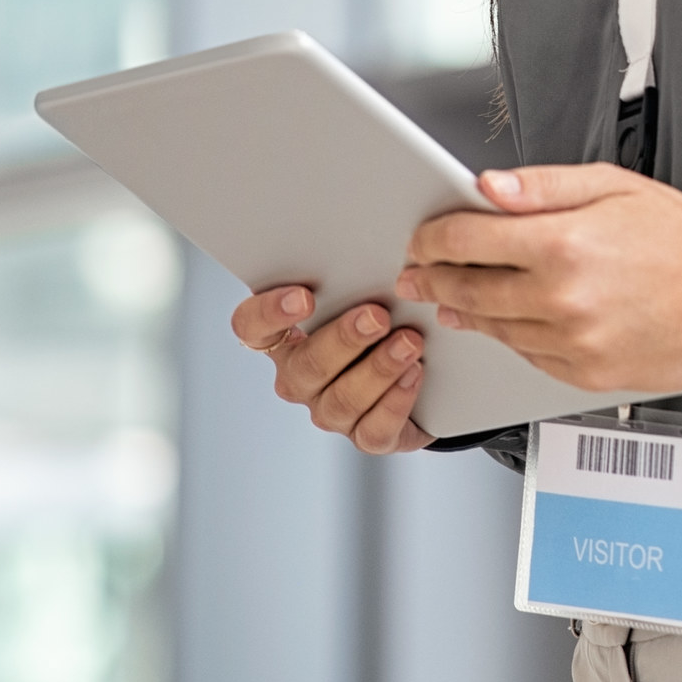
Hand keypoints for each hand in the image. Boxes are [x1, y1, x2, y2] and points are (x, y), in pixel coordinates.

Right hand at [229, 284, 431, 453]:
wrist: (429, 372)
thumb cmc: (387, 314)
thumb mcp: (369, 289)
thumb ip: (357, 274)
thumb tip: (373, 244)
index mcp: (286, 336)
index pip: (251, 326)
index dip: (269, 313)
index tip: (305, 296)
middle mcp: (300, 377)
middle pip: (306, 366)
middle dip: (344, 340)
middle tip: (378, 316)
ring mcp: (329, 411)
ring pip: (341, 400)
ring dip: (379, 369)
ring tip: (411, 343)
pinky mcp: (367, 436)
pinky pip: (373, 429)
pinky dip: (396, 402)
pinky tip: (415, 374)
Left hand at [399, 164, 681, 393]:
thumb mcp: (613, 186)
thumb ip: (542, 186)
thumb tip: (487, 186)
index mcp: (564, 244)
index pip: (468, 240)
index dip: (434, 238)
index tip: (423, 239)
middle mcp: (564, 299)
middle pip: (469, 290)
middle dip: (435, 279)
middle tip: (419, 274)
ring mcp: (575, 344)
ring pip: (495, 329)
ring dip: (466, 312)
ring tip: (454, 300)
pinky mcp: (588, 376)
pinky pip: (529, 356)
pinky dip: (510, 338)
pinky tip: (507, 322)